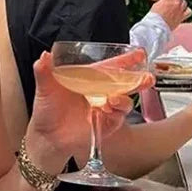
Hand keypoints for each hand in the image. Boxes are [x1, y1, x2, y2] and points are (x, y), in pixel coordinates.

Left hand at [27, 51, 151, 171]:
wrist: (46, 136)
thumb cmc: (47, 111)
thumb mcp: (44, 89)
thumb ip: (44, 71)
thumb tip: (44, 55)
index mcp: (88, 80)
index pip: (109, 67)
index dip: (124, 61)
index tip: (138, 54)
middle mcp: (99, 93)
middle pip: (123, 83)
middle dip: (137, 79)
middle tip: (147, 77)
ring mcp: (104, 109)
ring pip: (124, 100)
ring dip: (124, 98)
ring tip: (113, 98)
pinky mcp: (106, 124)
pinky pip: (118, 117)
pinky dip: (116, 112)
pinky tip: (109, 108)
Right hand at [151, 0, 191, 30]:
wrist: (155, 28)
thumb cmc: (153, 17)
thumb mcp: (156, 4)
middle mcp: (176, 3)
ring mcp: (180, 10)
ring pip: (184, 2)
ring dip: (179, 3)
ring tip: (173, 6)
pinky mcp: (182, 17)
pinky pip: (189, 11)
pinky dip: (186, 10)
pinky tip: (181, 11)